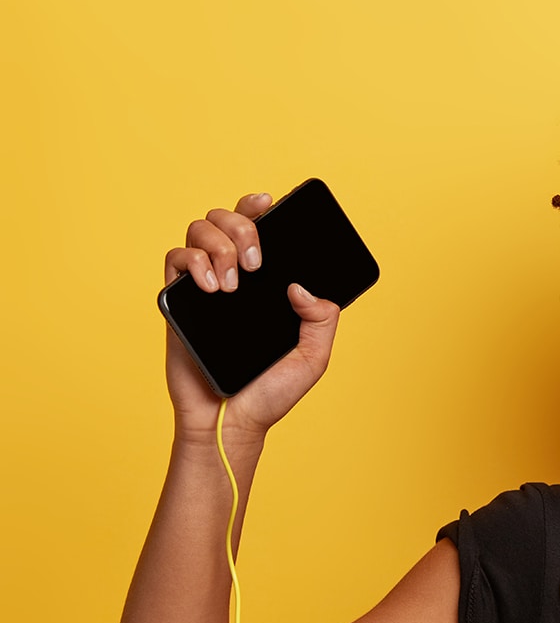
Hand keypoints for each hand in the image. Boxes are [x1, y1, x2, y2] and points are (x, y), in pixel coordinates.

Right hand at [163, 191, 339, 442]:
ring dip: (217, 244)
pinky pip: (175, 258)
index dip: (258, 207)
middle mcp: (235, 277)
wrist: (231, 420)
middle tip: (255, 263)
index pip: (260, 230)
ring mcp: (206, 285)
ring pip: (199, 229)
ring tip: (232, 285)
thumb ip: (321, 321)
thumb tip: (301, 287)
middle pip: (226, 219)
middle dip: (242, 227)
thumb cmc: (270, 393)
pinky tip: (213, 289)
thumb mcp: (312, 358)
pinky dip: (193, 262)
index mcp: (266, 285)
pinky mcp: (180, 300)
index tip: (268, 202)